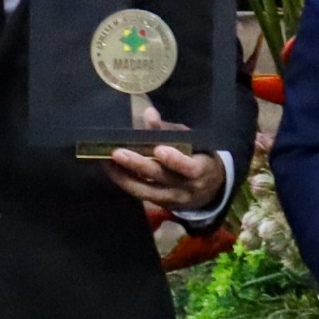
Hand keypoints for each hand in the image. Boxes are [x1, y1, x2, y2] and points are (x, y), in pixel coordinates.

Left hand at [105, 136, 227, 215]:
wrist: (212, 190)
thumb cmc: (200, 158)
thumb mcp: (193, 143)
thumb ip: (171, 131)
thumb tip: (149, 114)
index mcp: (202, 169)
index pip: (190, 168)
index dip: (175, 160)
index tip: (159, 149)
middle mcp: (187, 188)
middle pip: (161, 177)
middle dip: (138, 164)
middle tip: (117, 153)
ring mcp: (173, 199)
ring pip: (146, 191)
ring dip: (123, 176)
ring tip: (106, 162)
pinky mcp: (162, 205)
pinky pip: (141, 194)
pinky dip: (125, 182)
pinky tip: (112, 170)